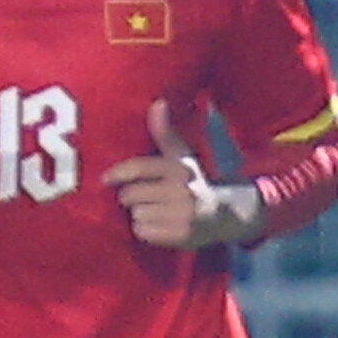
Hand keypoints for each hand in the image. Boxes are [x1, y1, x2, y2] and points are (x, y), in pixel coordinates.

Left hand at [110, 99, 257, 249]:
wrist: (232, 213)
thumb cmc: (198, 182)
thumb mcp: (183, 157)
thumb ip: (165, 133)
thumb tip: (157, 102)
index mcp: (180, 168)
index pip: (139, 167)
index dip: (118, 173)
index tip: (105, 179)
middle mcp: (182, 190)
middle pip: (129, 196)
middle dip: (132, 198)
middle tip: (147, 197)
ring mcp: (182, 214)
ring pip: (135, 215)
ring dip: (140, 215)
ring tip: (158, 211)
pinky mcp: (181, 235)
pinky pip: (143, 232)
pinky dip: (147, 231)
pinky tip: (161, 225)